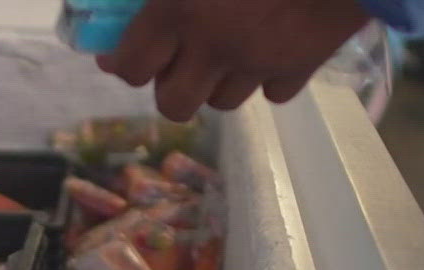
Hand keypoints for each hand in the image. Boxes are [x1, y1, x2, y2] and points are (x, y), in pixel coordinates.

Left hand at [97, 0, 372, 120]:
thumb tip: (143, 2)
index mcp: (179, 7)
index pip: (128, 66)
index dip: (122, 61)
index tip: (125, 49)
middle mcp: (214, 47)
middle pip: (173, 105)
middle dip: (170, 86)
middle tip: (177, 59)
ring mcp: (259, 63)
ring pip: (223, 102)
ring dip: (217, 82)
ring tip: (227, 49)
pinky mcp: (301, 68)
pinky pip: (272, 91)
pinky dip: (266, 76)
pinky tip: (271, 46)